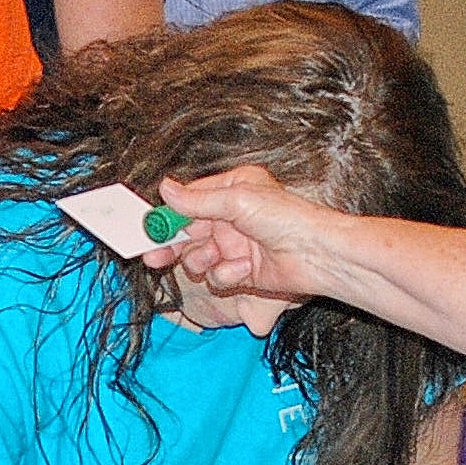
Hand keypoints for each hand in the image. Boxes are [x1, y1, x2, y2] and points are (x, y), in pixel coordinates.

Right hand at [157, 164, 353, 314]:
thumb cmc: (287, 219)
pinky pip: (217, 276)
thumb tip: (165, 188)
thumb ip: (197, 201)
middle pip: (188, 233)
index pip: (189, 201)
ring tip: (216, 259)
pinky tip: (244, 270)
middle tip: (154, 257)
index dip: (168, 216)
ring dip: (204, 261)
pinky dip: (227, 275)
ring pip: (199, 257)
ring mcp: (236, 245)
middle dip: (172, 247)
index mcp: (232, 190)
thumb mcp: (237, 201)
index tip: (149, 228)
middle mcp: (232, 217)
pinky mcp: (241, 271)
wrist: (316, 256)